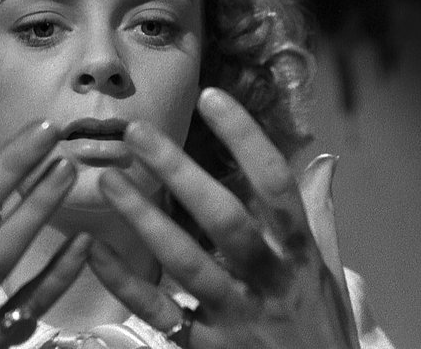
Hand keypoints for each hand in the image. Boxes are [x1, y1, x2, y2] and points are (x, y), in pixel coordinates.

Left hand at [89, 88, 358, 347]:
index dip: (245, 139)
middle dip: (180, 173)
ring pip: (186, 262)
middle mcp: (270, 281)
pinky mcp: (205, 347)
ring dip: (144, 219)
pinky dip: (124, 282)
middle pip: (225, 220)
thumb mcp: (327, 273)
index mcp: (301, 256)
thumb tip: (324, 162)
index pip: (276, 187)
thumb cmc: (318, 327)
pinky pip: (158, 314)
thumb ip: (320, 216)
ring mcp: (236, 316)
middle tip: (137, 133)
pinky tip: (94, 250)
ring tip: (109, 180)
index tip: (211, 97)